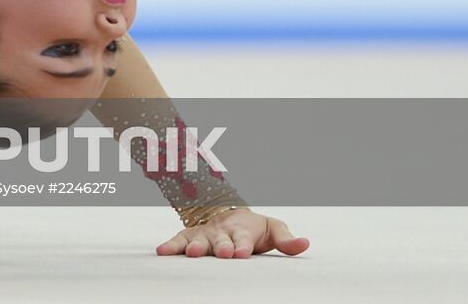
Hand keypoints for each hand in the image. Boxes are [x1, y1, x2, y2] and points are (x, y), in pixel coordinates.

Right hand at [157, 208, 309, 258]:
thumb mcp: (272, 229)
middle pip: (221, 240)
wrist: (227, 213)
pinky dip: (170, 246)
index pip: (243, 239)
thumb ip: (286, 239)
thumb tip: (306, 244)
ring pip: (199, 240)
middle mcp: (221, 232)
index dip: (242, 245)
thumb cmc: (253, 228)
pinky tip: (162, 252)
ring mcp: (204, 234)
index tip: (242, 252)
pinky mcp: (190, 236)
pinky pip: (178, 241)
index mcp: (242, 231)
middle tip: (223, 253)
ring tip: (194, 253)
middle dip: (221, 246)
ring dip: (196, 247)